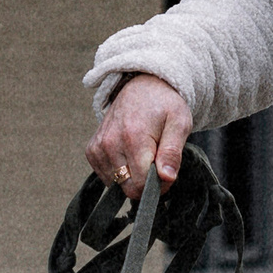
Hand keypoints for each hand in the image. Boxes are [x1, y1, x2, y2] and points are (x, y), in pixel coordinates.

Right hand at [87, 74, 190, 194]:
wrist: (143, 85)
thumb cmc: (165, 104)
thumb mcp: (179, 123)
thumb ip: (172, 153)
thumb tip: (166, 178)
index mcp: (133, 138)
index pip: (141, 184)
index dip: (158, 185)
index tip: (165, 171)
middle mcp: (110, 143)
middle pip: (127, 186)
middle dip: (144, 181)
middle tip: (156, 162)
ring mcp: (98, 147)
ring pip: (116, 183)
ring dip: (132, 175)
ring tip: (143, 153)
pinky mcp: (92, 149)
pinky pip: (105, 175)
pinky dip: (119, 171)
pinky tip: (129, 155)